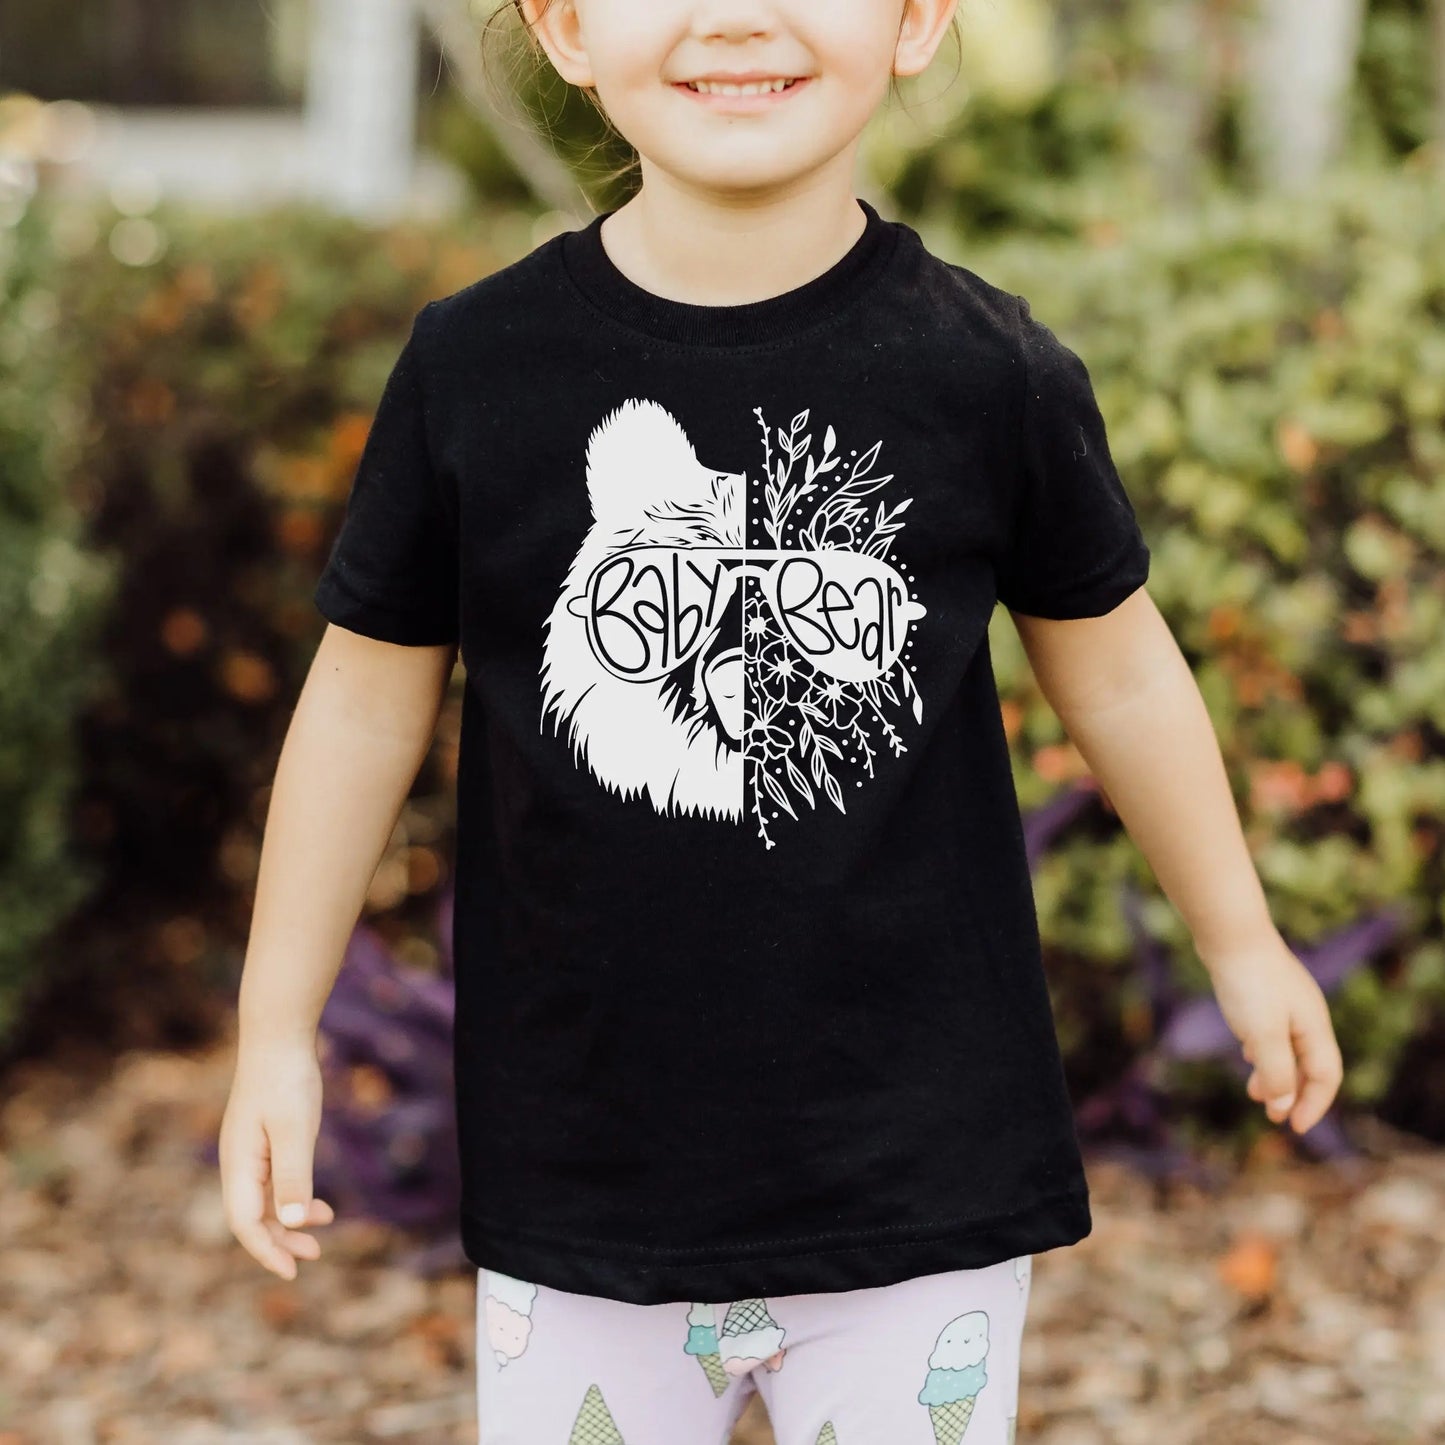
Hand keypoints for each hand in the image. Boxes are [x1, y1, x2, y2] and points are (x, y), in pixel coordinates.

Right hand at [219, 1036, 334, 1279]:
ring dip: (290, 1220)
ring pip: (266, 1202)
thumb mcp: (294, 1130)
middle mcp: (239, 1164)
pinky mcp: (265, 1141)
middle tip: (313, 1256)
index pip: (245, 1223)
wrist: (279, 1037)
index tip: (291, 1272)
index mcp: (239, 1165)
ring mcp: (250, 1152)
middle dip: (280, 1241)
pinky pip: (275, 1182)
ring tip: (324, 1225)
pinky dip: (294, 1197)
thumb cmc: (286, 1081)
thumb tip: (292, 1221)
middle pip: (253, 1218)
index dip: (266, 1251)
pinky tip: (318, 1203)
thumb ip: (293, 1175)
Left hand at [1200, 930, 1344, 1134]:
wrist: (1229, 932)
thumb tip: (1283, 1105)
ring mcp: (1286, 1002)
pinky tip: (1248, 1053)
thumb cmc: (1249, 982)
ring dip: (1274, 1074)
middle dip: (1293, 1094)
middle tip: (1273, 1116)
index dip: (1314, 1104)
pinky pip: (1272, 1031)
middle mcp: (1306, 1015)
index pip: (1326, 1076)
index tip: (1294, 1127)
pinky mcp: (1264, 991)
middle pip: (1309, 1065)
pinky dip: (1263, 1050)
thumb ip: (1276, 1071)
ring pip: (1288, 1048)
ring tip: (1253, 1092)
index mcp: (1314, 1027)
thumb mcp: (1263, 1033)